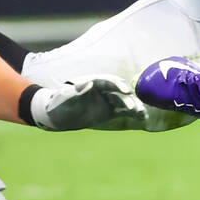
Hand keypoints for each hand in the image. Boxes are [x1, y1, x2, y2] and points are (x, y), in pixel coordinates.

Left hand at [29, 76, 148, 130]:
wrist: (57, 116)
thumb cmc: (58, 105)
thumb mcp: (64, 99)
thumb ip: (75, 92)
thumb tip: (88, 83)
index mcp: (92, 82)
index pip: (107, 82)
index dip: (117, 85)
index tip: (126, 90)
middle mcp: (102, 90)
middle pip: (118, 90)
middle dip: (128, 97)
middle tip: (134, 106)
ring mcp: (107, 100)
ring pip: (123, 100)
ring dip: (132, 106)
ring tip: (140, 113)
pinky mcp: (110, 111)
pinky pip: (123, 111)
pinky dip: (133, 113)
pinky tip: (142, 117)